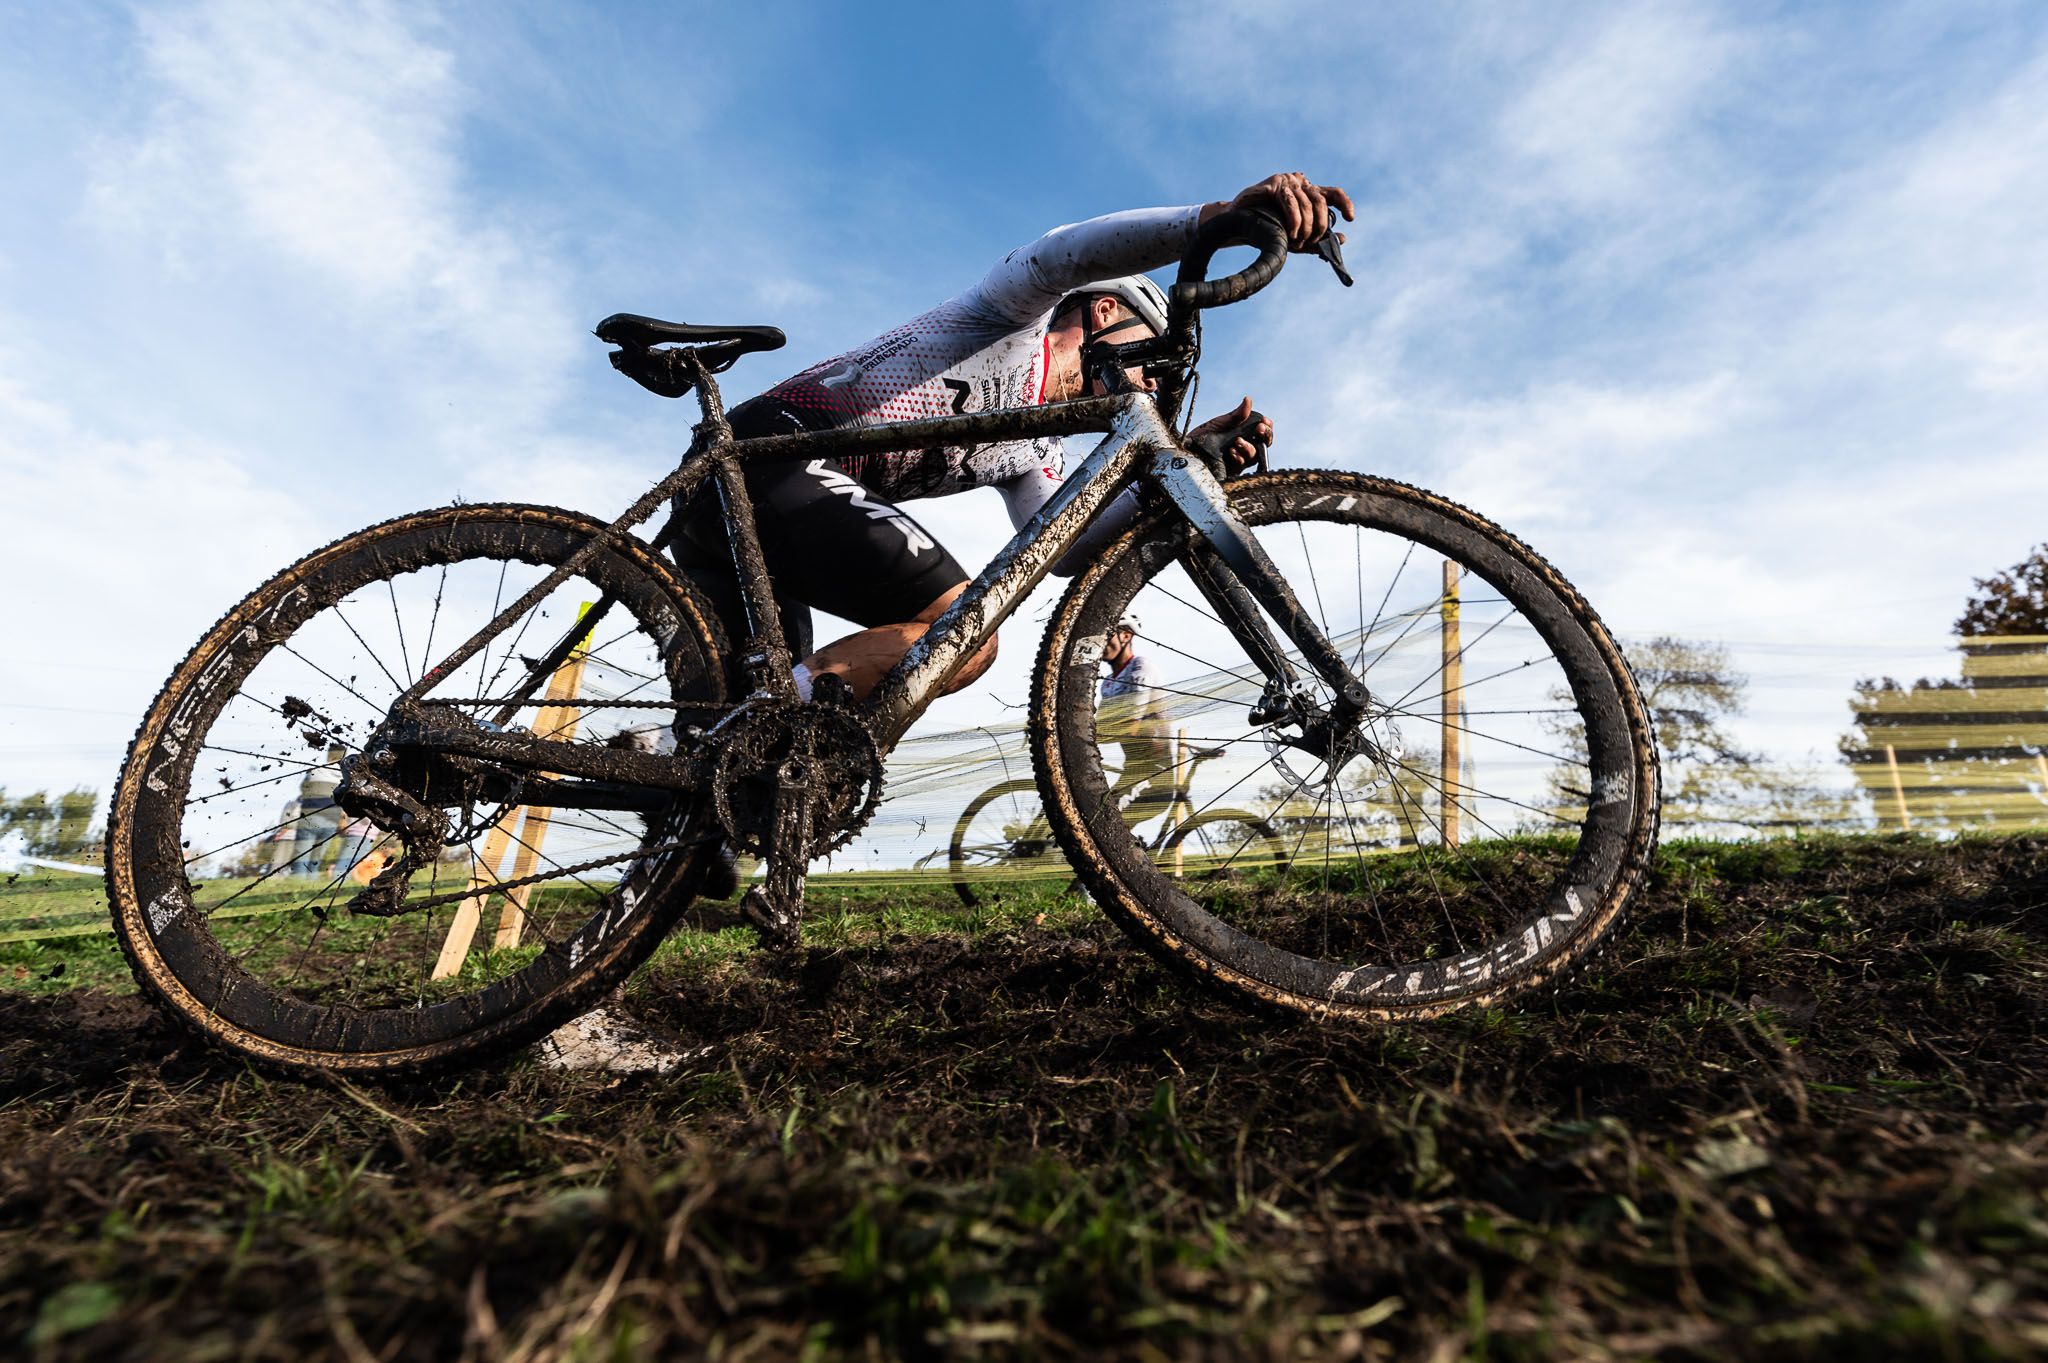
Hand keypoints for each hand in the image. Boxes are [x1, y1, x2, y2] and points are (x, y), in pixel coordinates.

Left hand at [1187, 397, 1272, 473]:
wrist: (1187, 450)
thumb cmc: (1203, 436)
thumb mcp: (1220, 423)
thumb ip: (1236, 415)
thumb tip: (1248, 400)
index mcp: (1243, 433)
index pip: (1262, 431)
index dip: (1267, 426)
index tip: (1264, 421)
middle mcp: (1244, 446)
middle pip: (1264, 443)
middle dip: (1265, 435)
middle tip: (1259, 429)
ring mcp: (1239, 459)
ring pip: (1255, 455)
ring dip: (1249, 447)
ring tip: (1237, 442)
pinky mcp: (1232, 470)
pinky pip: (1243, 466)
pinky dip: (1240, 458)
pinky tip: (1232, 453)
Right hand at [1206, 172, 1354, 250]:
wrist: (1239, 227)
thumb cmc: (1268, 231)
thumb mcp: (1297, 239)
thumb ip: (1318, 240)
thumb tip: (1343, 238)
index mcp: (1309, 194)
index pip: (1333, 193)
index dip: (1345, 204)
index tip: (1350, 219)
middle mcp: (1301, 184)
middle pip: (1322, 201)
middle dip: (1319, 225)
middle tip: (1310, 241)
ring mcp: (1288, 181)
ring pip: (1308, 203)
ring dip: (1305, 227)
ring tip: (1296, 241)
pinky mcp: (1275, 183)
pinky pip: (1291, 201)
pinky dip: (1294, 219)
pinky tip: (1291, 232)